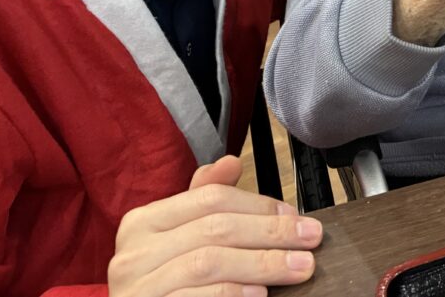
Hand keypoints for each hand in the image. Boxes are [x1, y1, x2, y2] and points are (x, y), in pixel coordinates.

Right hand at [107, 156, 321, 296]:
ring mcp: (139, 288)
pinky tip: (260, 294)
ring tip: (297, 267)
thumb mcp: (176, 237)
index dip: (258, 205)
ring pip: (210, 263)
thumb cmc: (161, 283)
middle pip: (216, 229)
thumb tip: (232, 162)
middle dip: (271, 232)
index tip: (294, 216)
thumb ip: (203, 200)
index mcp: (144, 222)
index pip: (210, 199)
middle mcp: (135, 253)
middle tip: (309, 238)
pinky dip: (234, 294)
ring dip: (263, 263)